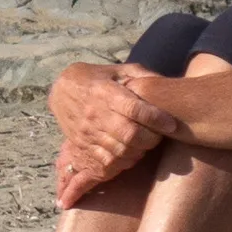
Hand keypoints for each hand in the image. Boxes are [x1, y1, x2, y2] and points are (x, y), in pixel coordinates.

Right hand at [46, 62, 181, 205]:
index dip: (156, 118)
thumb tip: (167, 83)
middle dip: (151, 139)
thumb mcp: (117, 70)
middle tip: (159, 135)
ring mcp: (88, 131)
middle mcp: (96, 113)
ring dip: (139, 151)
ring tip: (146, 143)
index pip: (134, 109)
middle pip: (130, 135)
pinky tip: (132, 152)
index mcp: (106, 92)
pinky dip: (125, 161)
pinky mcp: (82, 145)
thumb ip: (142, 75)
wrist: (60, 91)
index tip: (171, 124)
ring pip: (121, 151)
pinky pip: (107, 161)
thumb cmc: (95, 79)